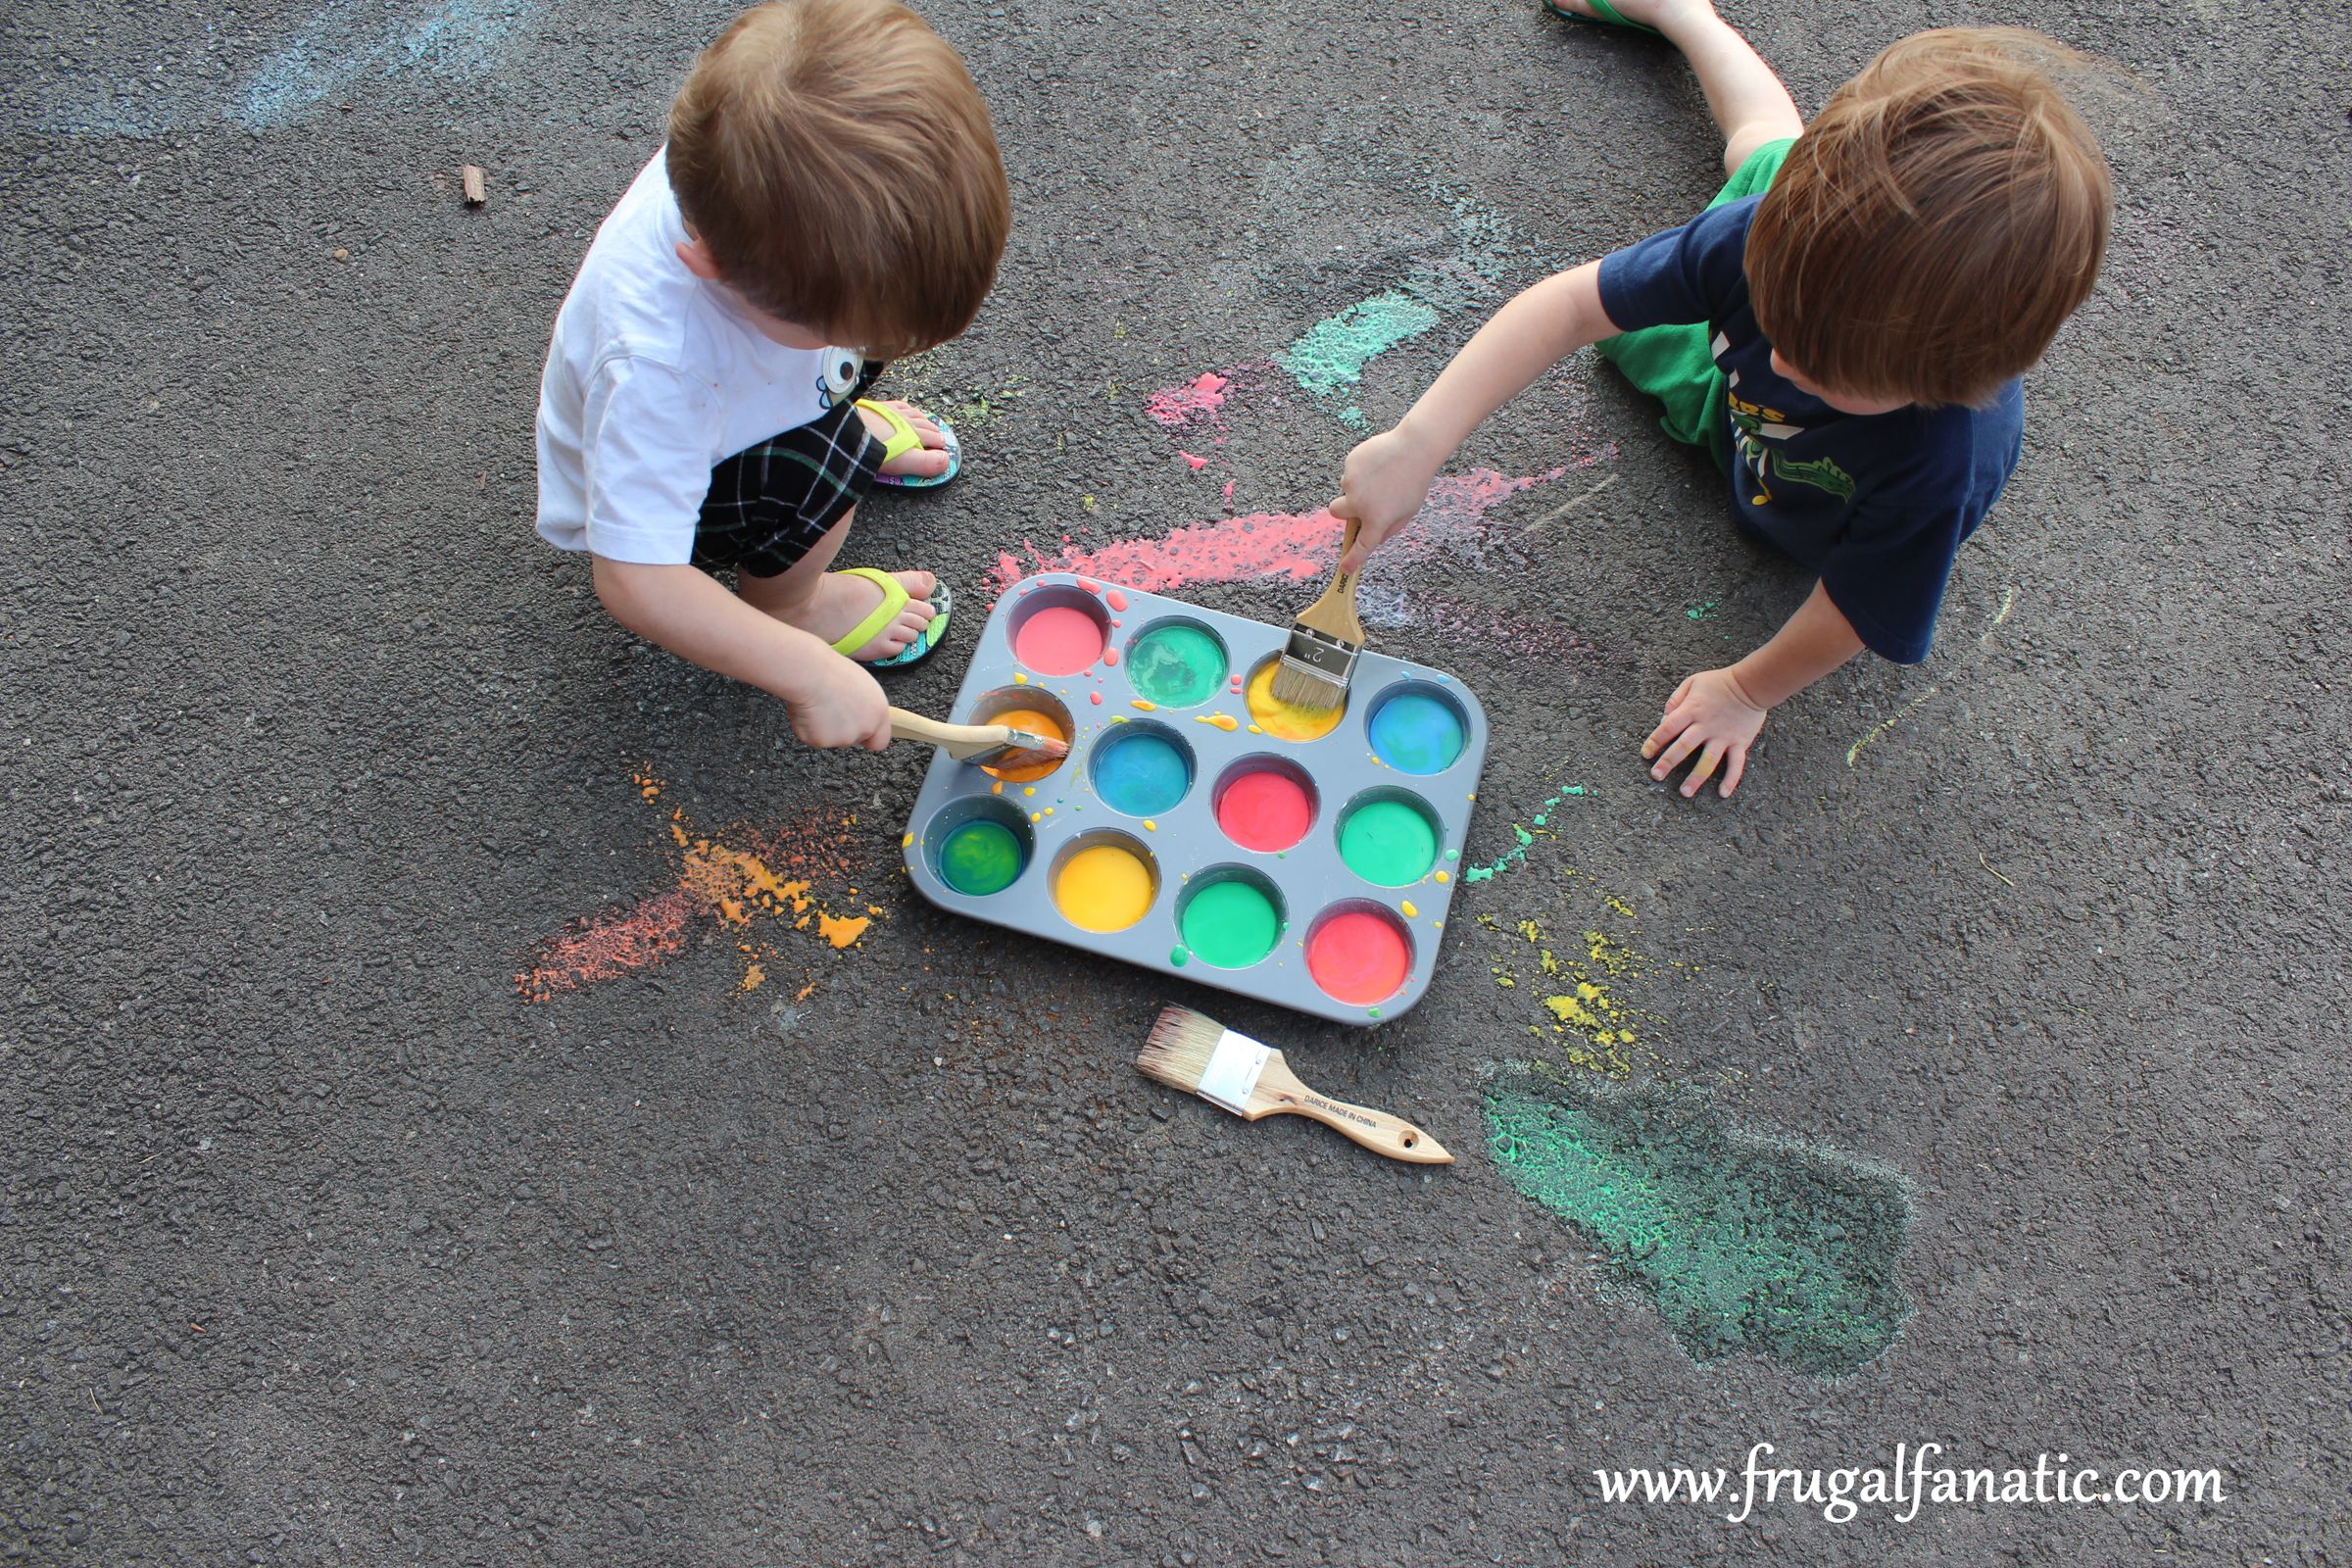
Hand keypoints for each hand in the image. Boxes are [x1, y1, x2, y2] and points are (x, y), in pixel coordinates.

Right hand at [789, 654, 892, 749]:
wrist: (811, 674)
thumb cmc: (832, 671)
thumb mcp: (861, 685)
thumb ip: (866, 705)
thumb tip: (859, 712)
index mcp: (878, 712)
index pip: (880, 740)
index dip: (868, 737)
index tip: (859, 732)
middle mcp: (865, 728)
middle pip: (854, 739)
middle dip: (842, 729)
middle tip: (831, 709)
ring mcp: (844, 737)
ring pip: (833, 739)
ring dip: (824, 728)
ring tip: (818, 705)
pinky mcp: (822, 741)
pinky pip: (813, 738)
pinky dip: (808, 728)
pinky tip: (808, 711)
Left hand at [855, 399, 953, 480]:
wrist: (847, 431)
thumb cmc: (875, 449)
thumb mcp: (904, 461)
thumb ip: (926, 463)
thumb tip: (945, 460)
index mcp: (913, 433)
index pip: (932, 437)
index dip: (940, 443)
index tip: (944, 447)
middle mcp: (905, 419)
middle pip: (924, 424)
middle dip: (933, 430)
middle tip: (939, 435)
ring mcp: (891, 412)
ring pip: (913, 413)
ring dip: (922, 418)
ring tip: (925, 422)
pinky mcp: (876, 407)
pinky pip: (896, 405)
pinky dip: (905, 408)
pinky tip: (903, 409)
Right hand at [1328, 426, 1441, 572]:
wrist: (1415, 448)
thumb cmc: (1414, 481)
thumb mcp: (1408, 511)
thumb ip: (1389, 528)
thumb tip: (1372, 537)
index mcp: (1377, 519)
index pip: (1361, 546)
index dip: (1352, 559)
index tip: (1345, 568)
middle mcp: (1360, 503)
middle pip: (1336, 511)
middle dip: (1343, 509)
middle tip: (1359, 500)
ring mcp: (1352, 482)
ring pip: (1346, 487)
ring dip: (1358, 485)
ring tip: (1381, 475)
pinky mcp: (1351, 464)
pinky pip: (1351, 470)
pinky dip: (1361, 469)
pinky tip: (1379, 462)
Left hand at [1642, 667, 1767, 797]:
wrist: (1752, 684)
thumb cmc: (1719, 683)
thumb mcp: (1692, 682)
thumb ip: (1675, 700)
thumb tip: (1663, 719)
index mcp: (1692, 710)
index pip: (1668, 728)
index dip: (1654, 741)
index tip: (1645, 754)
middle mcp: (1706, 726)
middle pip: (1683, 747)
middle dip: (1668, 762)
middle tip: (1656, 776)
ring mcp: (1723, 736)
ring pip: (1708, 760)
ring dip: (1696, 778)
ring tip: (1685, 792)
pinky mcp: (1740, 742)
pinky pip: (1736, 764)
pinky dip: (1731, 779)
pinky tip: (1723, 793)